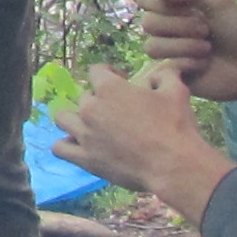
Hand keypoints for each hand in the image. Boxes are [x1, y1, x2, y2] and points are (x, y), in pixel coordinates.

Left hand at [51, 61, 233, 225]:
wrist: (173, 165)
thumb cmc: (175, 125)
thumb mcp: (176, 90)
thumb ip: (163, 74)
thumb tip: (155, 75)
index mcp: (109, 88)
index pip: (96, 71)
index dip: (109, 73)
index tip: (122, 80)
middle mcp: (90, 108)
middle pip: (83, 96)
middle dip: (98, 99)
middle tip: (115, 110)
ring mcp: (84, 135)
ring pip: (63, 119)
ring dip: (74, 118)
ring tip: (89, 124)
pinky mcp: (84, 159)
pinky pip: (60, 148)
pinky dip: (65, 145)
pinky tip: (78, 145)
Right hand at [140, 0, 236, 99]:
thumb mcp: (218, 3)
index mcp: (176, 8)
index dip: (159, 3)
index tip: (186, 6)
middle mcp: (168, 29)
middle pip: (148, 23)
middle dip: (180, 26)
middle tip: (206, 30)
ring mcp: (170, 53)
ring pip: (151, 47)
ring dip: (184, 46)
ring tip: (207, 49)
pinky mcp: (174, 75)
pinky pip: (163, 67)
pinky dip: (187, 63)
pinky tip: (204, 65)